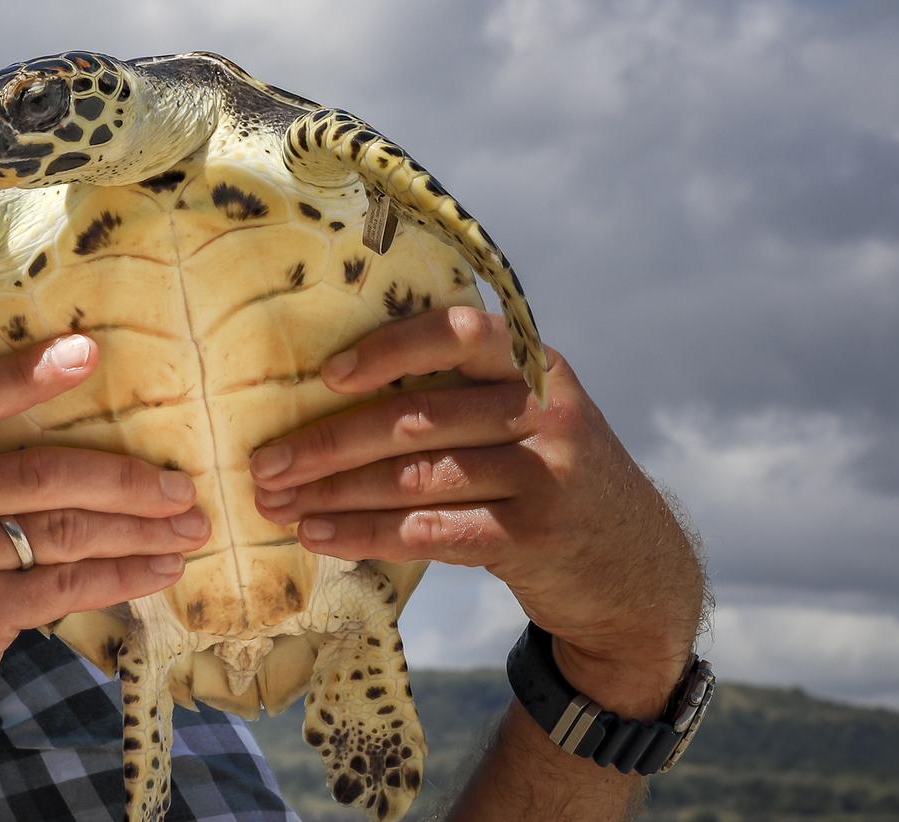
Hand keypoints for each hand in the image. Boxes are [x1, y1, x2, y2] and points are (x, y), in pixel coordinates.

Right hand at [0, 334, 205, 747]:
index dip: (26, 376)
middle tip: (181, 485)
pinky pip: (64, 587)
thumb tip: (70, 434)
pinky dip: (121, 579)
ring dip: (136, 531)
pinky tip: (159, 572)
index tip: (87, 351)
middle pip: (38, 475)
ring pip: (61, 532)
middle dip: (123, 479)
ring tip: (187, 529)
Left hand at [247, 306, 706, 715]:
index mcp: (533, 364)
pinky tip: (320, 537)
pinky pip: (429, 531)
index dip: (389, 351)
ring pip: (414, 478)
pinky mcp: (533, 535)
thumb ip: (460, 391)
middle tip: (264, 464)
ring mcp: (544, 474)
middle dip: (328, 442)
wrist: (634, 564)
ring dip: (334, 493)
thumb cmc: (547, 475)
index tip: (327, 377)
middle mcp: (544, 411)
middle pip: (416, 419)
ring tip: (278, 506)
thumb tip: (326, 390)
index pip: (458, 333)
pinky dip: (365, 534)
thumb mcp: (527, 415)